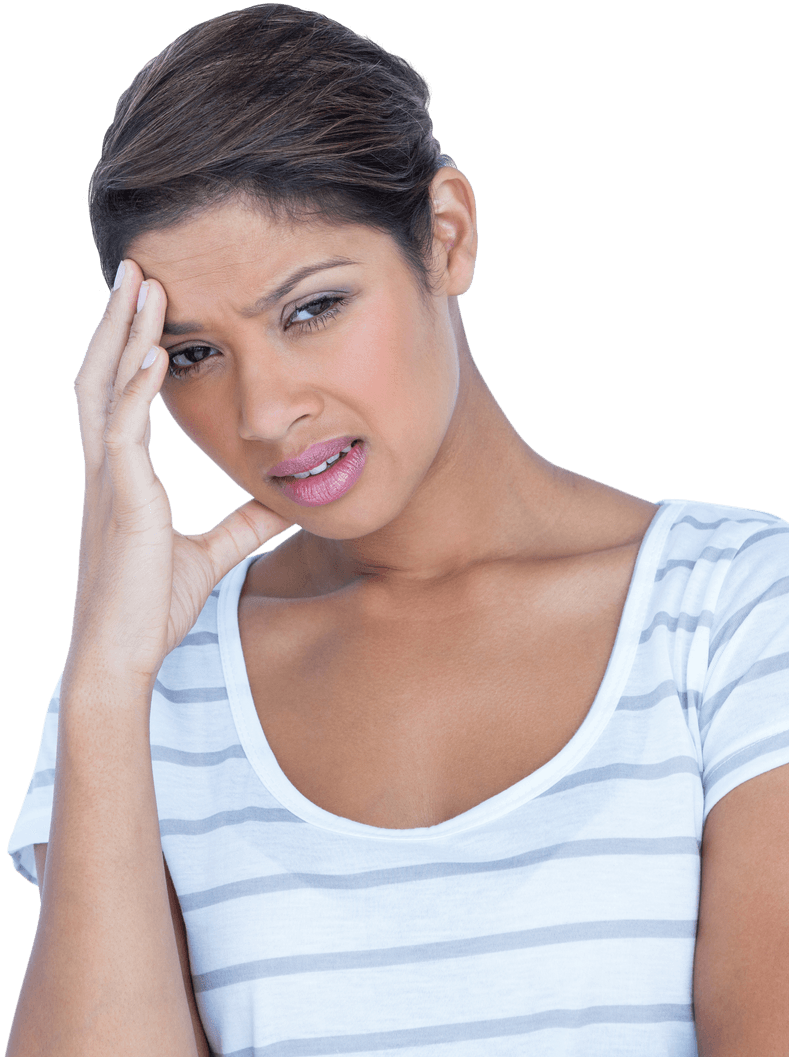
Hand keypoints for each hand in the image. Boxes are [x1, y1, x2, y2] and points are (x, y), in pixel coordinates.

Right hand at [67, 259, 291, 684]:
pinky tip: (152, 356)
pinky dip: (134, 391)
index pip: (120, 394)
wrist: (124, 654)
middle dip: (118, 321)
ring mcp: (108, 481)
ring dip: (122, 335)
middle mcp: (107, 468)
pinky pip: (121, 433)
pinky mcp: (122, 501)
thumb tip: (282, 503)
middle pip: (103, 374)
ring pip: (105, 388)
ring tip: (140, 285)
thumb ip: (243, 526)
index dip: (130, 347)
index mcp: (122, 475)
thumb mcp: (210, 555)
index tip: (151, 305)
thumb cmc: (151, 607)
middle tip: (136, 268)